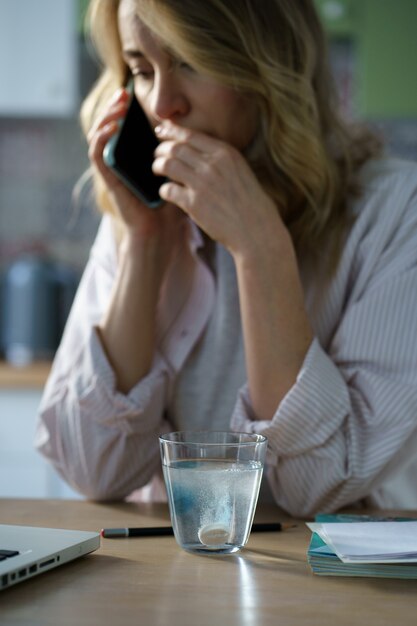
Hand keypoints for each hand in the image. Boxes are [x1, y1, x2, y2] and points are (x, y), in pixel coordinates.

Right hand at [87, 89, 186, 274]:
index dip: (127, 110)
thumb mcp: (178, 174)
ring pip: (99, 136)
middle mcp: (120, 162)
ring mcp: (112, 170)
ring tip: (118, 105)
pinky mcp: (108, 180)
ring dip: (106, 117)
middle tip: (124, 93)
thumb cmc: (172, 207)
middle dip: (115, 108)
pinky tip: (111, 128)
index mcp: (134, 159)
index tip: (135, 94)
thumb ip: (181, 155)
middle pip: (110, 127)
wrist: (161, 233)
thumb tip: (194, 131)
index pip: (125, 127)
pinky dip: (101, 139)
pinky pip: (97, 155)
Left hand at [152, 122, 283, 257]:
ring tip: (157, 170)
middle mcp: (212, 165)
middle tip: (158, 155)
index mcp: (225, 153)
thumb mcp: (240, 170)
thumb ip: (219, 159)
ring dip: (157, 166)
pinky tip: (167, 192)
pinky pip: (168, 189)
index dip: (171, 132)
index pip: (190, 135)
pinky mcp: (194, 204)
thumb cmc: (250, 202)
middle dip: (161, 149)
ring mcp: (202, 184)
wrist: (256, 229)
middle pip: (175, 148)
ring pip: (167, 165)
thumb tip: (194, 151)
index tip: (161, 131)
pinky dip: (164, 190)